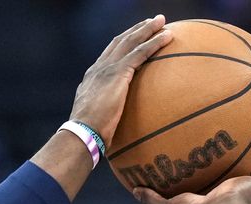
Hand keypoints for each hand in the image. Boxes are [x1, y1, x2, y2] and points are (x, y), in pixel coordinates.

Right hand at [70, 15, 172, 144]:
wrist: (83, 133)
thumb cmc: (89, 134)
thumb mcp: (97, 117)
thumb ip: (105, 111)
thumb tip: (112, 121)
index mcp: (93, 77)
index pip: (110, 53)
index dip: (124, 42)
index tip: (136, 35)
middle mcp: (99, 68)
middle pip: (121, 42)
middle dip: (137, 29)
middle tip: (153, 21)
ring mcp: (108, 69)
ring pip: (131, 42)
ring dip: (148, 29)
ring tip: (162, 21)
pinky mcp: (118, 74)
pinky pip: (140, 53)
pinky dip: (154, 43)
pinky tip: (167, 37)